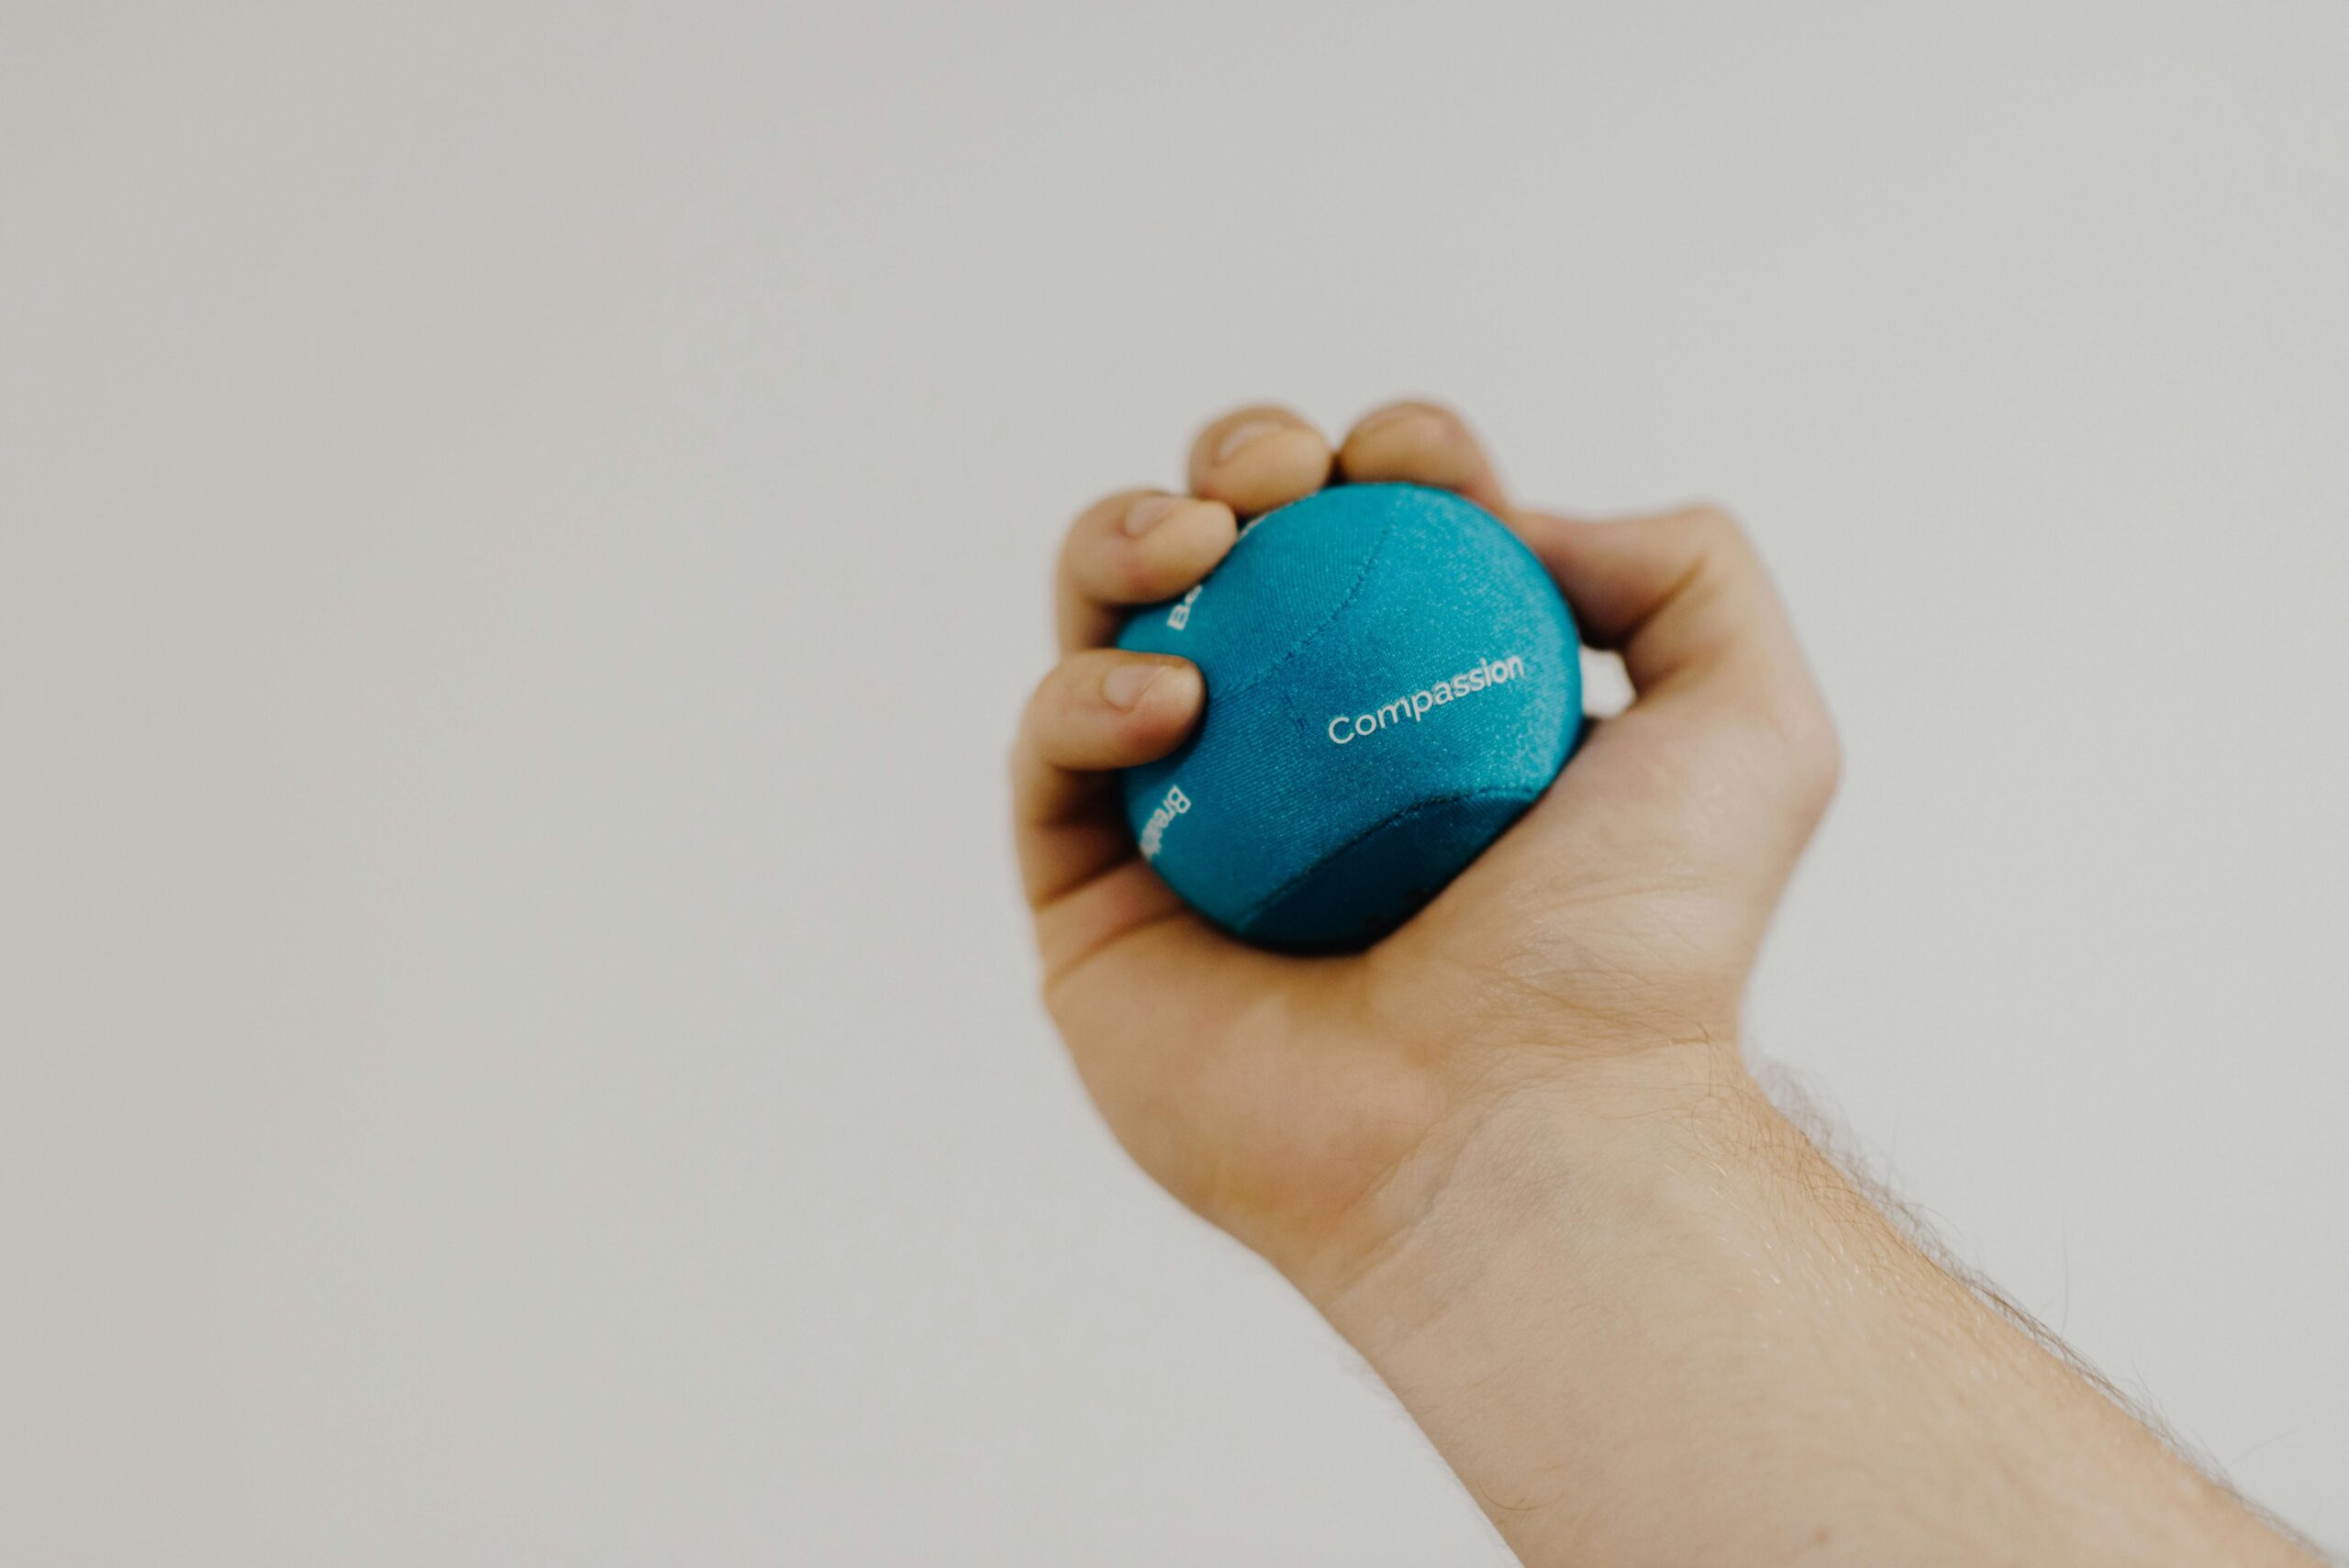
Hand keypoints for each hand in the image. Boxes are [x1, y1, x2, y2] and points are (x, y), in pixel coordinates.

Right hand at [1011, 400, 1838, 1295]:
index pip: (1377, 540)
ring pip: (1107, 630)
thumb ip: (1682, 568)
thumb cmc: (1640, 952)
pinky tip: (1171, 699)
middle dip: (1239, 465)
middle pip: (1229, 560)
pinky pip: (1047, 765)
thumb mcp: (1745, 721)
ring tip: (1199, 541)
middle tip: (1279, 477)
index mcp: (1431, 720)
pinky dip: (1083, 696)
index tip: (1418, 463)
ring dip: (1127, 539)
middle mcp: (1301, 769)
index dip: (1385, 463)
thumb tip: (1510, 525)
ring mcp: (1187, 838)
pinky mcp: (1093, 916)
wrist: (1526, 1130)